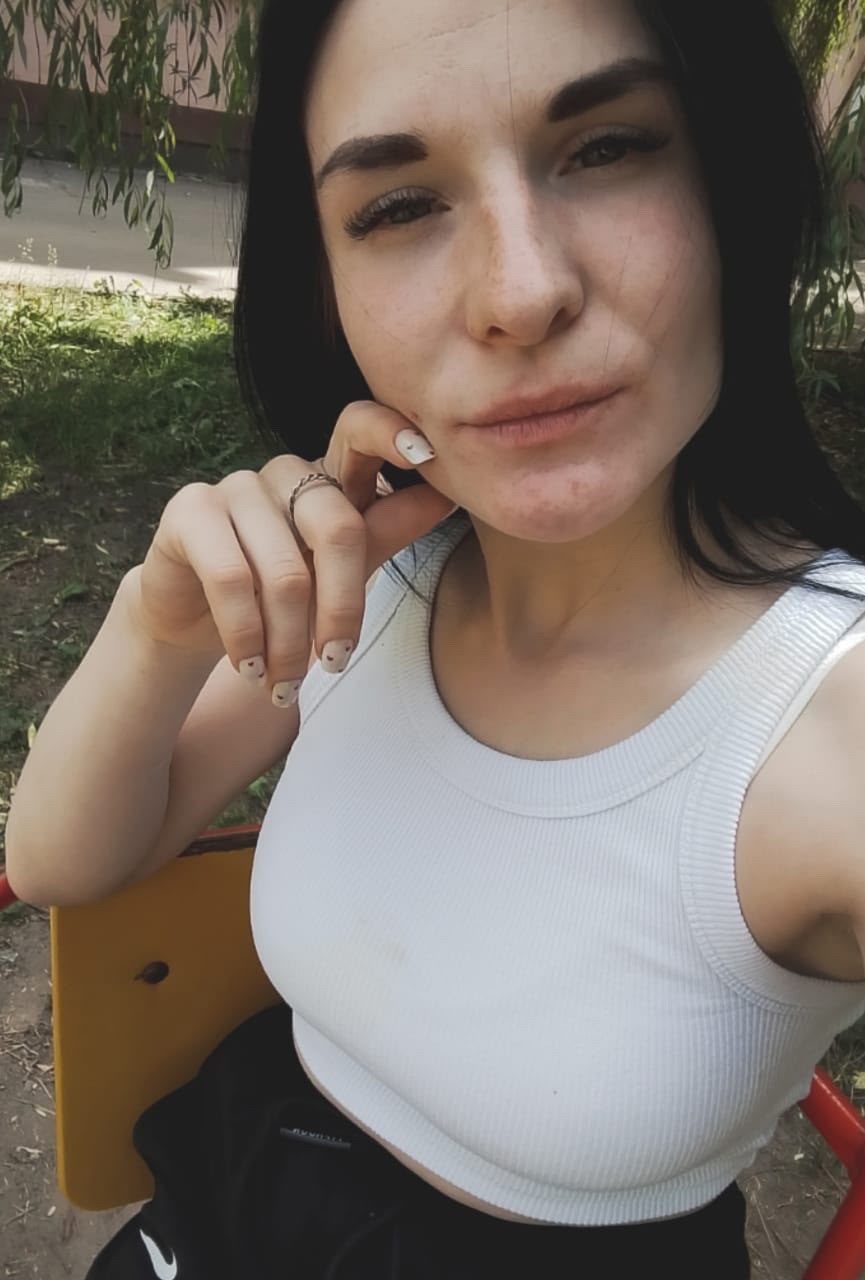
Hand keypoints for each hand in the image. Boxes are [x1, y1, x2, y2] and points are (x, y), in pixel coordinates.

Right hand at [125, 402, 452, 702]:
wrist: (195, 620)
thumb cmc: (280, 595)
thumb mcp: (341, 572)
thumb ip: (384, 533)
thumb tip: (446, 498)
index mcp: (331, 478)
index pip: (362, 427)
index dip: (392, 434)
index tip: (426, 455)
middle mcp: (287, 472)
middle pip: (338, 529)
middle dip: (342, 611)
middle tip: (335, 662)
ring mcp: (236, 485)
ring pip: (285, 572)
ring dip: (288, 644)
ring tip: (285, 684)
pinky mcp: (191, 509)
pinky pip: (231, 578)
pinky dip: (246, 635)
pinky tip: (250, 666)